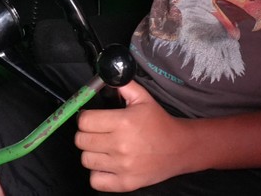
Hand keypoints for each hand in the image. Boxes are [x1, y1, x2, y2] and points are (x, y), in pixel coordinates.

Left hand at [75, 81, 193, 191]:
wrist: (179, 148)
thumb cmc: (159, 122)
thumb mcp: (143, 98)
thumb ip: (123, 86)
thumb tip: (106, 76)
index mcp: (123, 122)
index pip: (85, 121)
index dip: (85, 118)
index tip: (91, 118)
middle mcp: (120, 145)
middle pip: (81, 141)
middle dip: (86, 134)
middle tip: (97, 133)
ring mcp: (122, 166)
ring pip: (86, 160)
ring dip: (91, 153)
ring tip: (103, 148)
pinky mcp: (125, 183)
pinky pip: (95, 181)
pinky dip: (98, 173)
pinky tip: (107, 164)